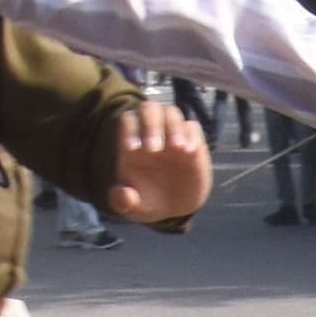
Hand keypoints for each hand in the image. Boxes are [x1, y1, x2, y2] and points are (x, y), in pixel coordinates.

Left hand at [108, 100, 212, 221]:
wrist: (175, 208)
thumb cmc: (149, 202)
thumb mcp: (134, 208)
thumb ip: (123, 202)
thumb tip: (123, 196)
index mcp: (132, 144)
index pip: (128, 120)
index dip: (128, 130)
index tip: (132, 149)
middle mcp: (152, 134)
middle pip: (149, 108)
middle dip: (151, 124)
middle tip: (154, 149)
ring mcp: (173, 135)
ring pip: (171, 113)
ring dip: (173, 126)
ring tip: (176, 148)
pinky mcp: (192, 142)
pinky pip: (192, 126)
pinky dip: (191, 135)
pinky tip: (189, 152)